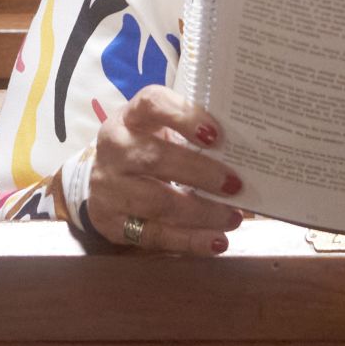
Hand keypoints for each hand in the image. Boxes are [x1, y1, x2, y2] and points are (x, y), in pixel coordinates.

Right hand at [76, 88, 241, 255]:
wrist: (100, 182)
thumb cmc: (145, 149)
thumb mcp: (159, 132)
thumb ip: (191, 137)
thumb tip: (244, 156)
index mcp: (131, 116)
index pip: (153, 104)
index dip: (184, 117)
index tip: (216, 135)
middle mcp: (115, 147)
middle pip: (157, 159)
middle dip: (201, 173)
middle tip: (235, 185)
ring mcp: (109, 187)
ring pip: (157, 202)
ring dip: (201, 213)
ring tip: (232, 217)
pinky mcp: (111, 222)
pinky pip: (154, 235)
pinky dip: (189, 240)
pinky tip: (215, 241)